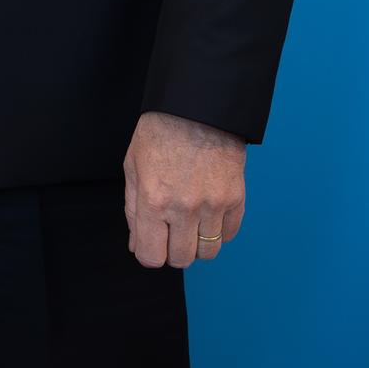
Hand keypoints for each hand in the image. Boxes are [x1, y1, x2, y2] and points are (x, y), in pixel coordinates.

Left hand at [123, 109, 245, 268]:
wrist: (197, 108)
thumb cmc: (159, 133)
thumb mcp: (132, 166)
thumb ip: (132, 209)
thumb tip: (137, 245)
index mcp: (153, 199)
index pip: (151, 255)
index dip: (148, 254)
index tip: (150, 243)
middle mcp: (184, 208)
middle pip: (181, 259)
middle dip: (172, 251)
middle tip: (169, 232)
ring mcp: (213, 205)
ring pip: (208, 252)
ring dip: (197, 244)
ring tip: (189, 222)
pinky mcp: (235, 200)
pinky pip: (229, 235)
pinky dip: (218, 232)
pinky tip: (207, 213)